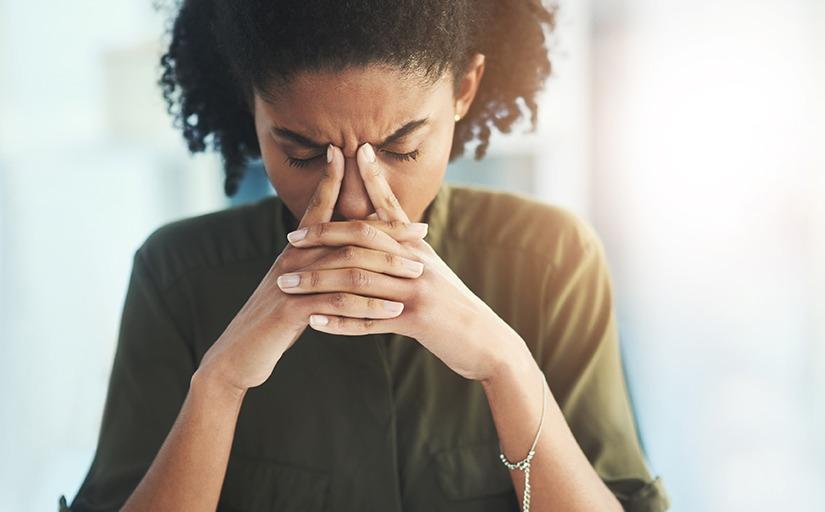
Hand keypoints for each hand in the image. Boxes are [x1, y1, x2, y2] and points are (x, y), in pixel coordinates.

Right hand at [196, 145, 428, 392]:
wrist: (240, 353)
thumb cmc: (275, 318)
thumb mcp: (296, 284)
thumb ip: (317, 263)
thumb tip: (344, 247)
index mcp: (296, 248)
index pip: (319, 205)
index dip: (334, 179)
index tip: (354, 154)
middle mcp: (293, 258)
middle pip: (348, 234)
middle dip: (388, 232)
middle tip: (422, 232)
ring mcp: (292, 283)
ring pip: (348, 267)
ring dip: (387, 270)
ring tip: (417, 274)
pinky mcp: (291, 311)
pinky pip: (338, 304)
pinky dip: (368, 307)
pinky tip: (393, 312)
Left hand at [279, 142, 519, 381]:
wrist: (486, 342)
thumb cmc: (455, 307)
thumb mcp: (433, 269)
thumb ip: (407, 249)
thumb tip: (382, 228)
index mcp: (418, 248)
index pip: (390, 208)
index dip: (372, 179)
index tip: (350, 153)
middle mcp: (417, 262)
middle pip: (363, 240)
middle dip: (323, 236)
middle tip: (290, 238)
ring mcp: (417, 290)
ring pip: (358, 280)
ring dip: (318, 282)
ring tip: (287, 284)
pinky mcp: (417, 320)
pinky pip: (369, 320)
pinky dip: (339, 321)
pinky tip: (314, 321)